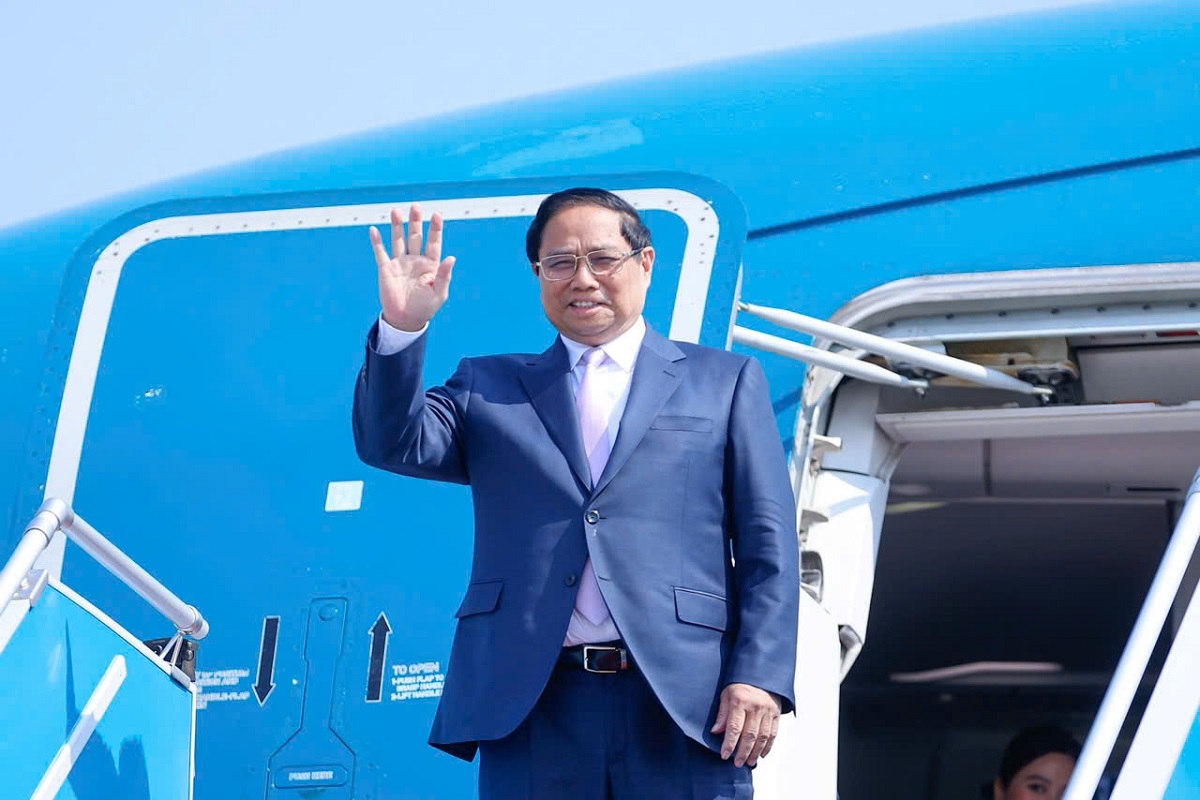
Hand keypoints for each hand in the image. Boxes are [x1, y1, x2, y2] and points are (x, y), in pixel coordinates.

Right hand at [370, 205, 456, 331]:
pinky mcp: (386, 269)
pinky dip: (377, 242)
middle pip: (416, 236)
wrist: (405, 320)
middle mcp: (415, 260)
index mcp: (430, 265)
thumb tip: (452, 258)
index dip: (435, 229)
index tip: (437, 214)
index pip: (434, 243)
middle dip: (415, 222)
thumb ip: (444, 275)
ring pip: (398, 240)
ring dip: (397, 226)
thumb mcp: (439, 293)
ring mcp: (400, 263)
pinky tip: (374, 230)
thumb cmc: (425, 308)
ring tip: (396, 211)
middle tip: (415, 206)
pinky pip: (380, 253)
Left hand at [710, 683, 781, 767]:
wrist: (760, 674)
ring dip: (756, 752)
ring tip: (749, 762)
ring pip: (762, 737)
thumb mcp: (726, 695)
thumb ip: (722, 714)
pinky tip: (762, 754)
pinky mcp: (776, 714)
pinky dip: (768, 746)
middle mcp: (755, 707)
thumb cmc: (740, 686)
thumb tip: (716, 732)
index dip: (729, 743)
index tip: (724, 755)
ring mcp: (767, 711)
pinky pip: (773, 733)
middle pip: (749, 735)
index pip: (734, 727)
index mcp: (740, 701)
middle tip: (737, 763)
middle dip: (743, 752)